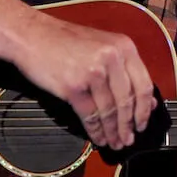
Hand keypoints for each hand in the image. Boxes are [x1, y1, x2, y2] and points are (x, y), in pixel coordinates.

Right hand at [12, 11, 155, 149]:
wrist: (30, 34)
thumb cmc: (64, 41)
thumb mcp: (102, 46)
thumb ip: (124, 71)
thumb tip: (146, 100)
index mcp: (124, 47)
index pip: (143, 85)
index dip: (144, 110)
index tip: (142, 124)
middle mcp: (112, 58)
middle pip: (127, 101)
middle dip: (128, 125)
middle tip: (128, 140)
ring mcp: (93, 72)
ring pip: (109, 110)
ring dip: (112, 131)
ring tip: (114, 143)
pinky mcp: (74, 86)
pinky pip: (90, 114)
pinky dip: (95, 130)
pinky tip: (98, 138)